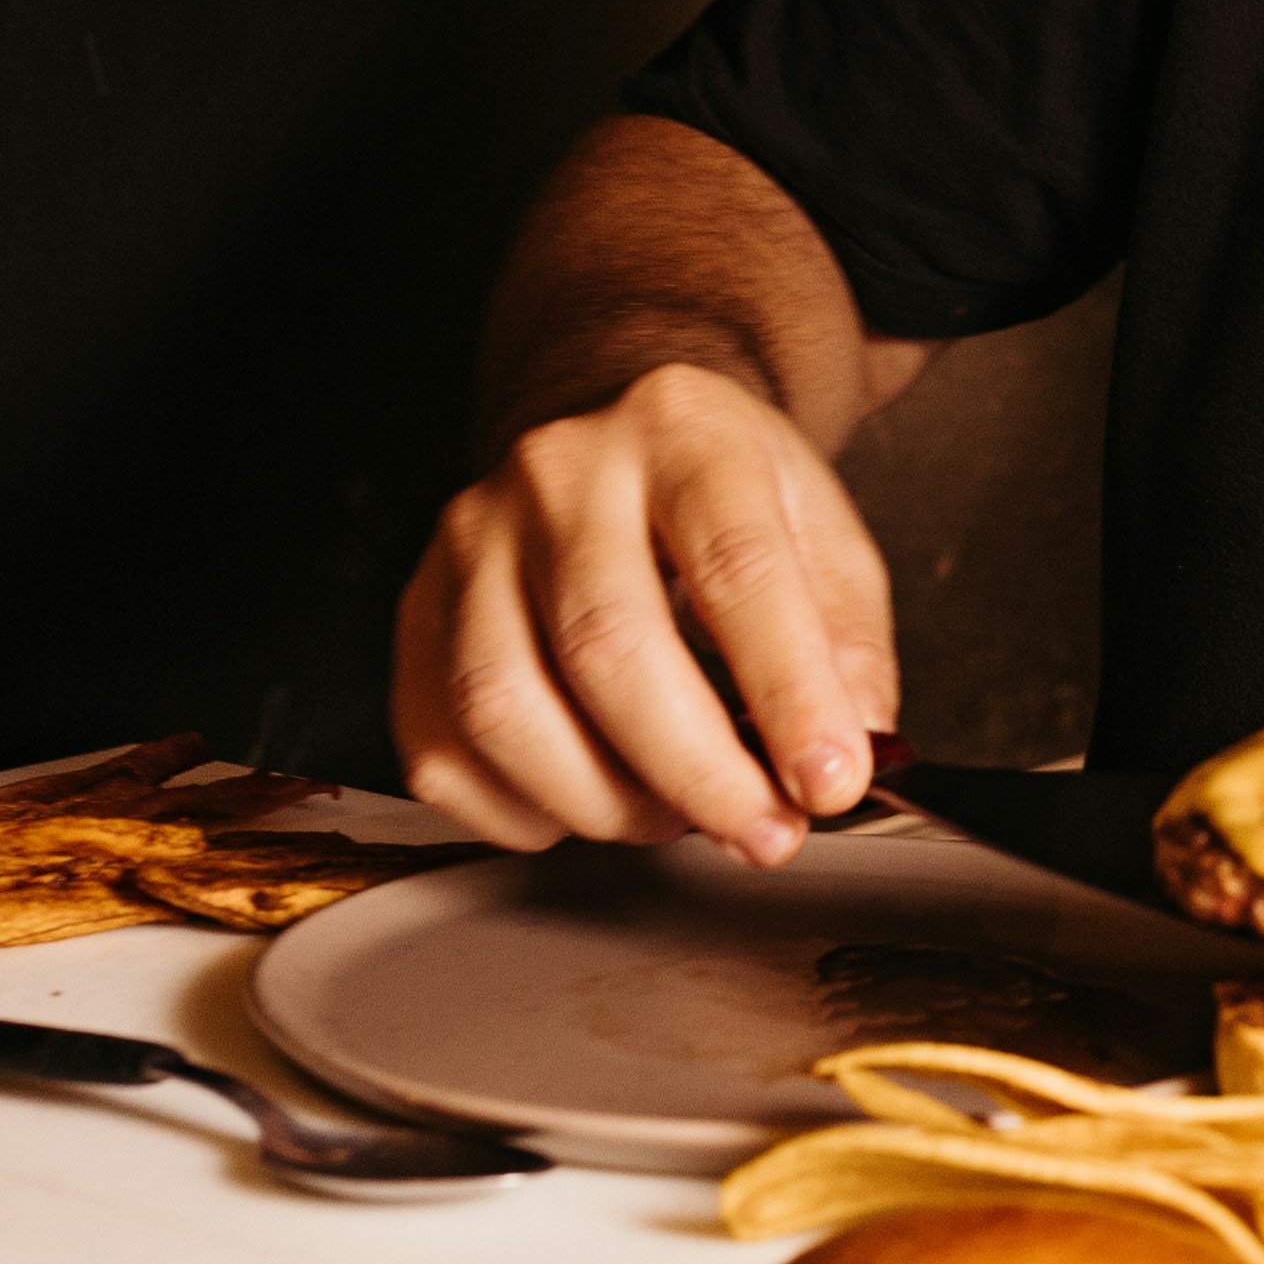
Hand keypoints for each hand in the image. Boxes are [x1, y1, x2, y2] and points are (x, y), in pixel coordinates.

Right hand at [389, 359, 897, 861]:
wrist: (613, 431)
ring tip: (676, 815)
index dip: (787, 693)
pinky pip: (441, 750)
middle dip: (697, 772)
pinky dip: (520, 813)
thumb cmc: (723, 496)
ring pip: (504, 706)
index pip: (734, 569)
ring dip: (605, 802)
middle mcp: (560, 472)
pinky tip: (588, 802)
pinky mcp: (415, 612)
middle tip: (763, 833)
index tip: (831, 785)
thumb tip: (845, 763)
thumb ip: (848, 646)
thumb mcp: (822, 533)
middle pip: (606, 645)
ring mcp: (470, 539)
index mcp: (683, 430)